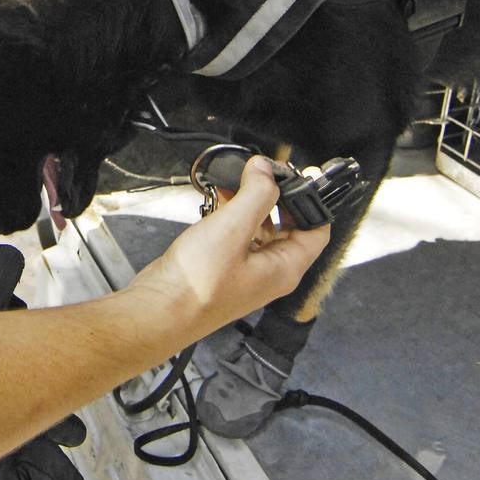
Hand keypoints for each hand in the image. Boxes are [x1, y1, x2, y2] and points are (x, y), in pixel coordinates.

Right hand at [128, 156, 329, 339]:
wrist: (161, 310)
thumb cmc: (197, 284)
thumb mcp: (233, 229)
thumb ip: (255, 194)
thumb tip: (266, 169)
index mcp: (285, 268)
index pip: (318, 229)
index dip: (313, 200)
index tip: (299, 175)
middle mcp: (271, 273)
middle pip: (289, 227)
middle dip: (276, 197)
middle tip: (262, 174)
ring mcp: (248, 273)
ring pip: (261, 230)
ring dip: (251, 204)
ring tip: (235, 183)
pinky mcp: (225, 269)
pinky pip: (239, 237)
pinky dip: (233, 216)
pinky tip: (217, 202)